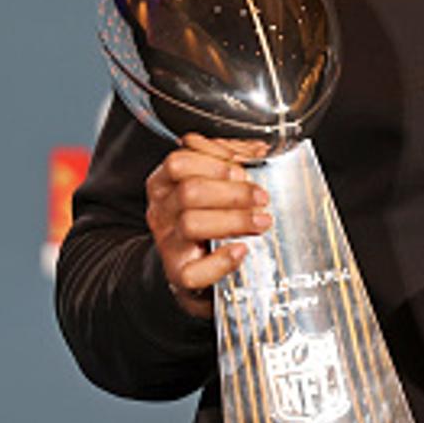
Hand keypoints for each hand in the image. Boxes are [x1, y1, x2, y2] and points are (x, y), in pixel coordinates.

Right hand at [144, 133, 272, 317]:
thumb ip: (228, 163)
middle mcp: (162, 211)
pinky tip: (240, 250)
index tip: (241, 170)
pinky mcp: (178, 274)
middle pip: (189, 192)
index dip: (212, 162)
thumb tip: (257, 149)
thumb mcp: (209, 184)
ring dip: (234, 220)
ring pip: (191, 224)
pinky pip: (193, 272)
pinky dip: (221, 261)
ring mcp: (168, 243)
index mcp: (164, 184)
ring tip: (261, 221)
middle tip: (261, 198)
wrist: (190, 266)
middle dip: (232, 193)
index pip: (178, 163)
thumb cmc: (203, 217)